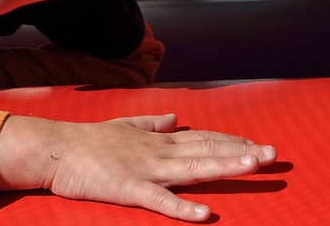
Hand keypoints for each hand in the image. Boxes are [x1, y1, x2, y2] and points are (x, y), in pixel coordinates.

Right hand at [0, 113, 276, 221]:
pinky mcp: (130, 189)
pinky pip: (160, 201)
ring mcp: (146, 169)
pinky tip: (205, 212)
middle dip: (241, 152)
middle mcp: (158, 151)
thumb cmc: (89, 140)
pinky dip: (183, 207)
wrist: (56, 149)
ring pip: (192, 169)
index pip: (203, 138)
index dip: (231, 140)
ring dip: (223, 167)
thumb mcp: (125, 125)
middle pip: (207, 151)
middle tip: (273, 153)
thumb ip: (153, 122)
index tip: (257, 143)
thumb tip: (177, 117)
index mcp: (158, 140)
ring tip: (252, 166)